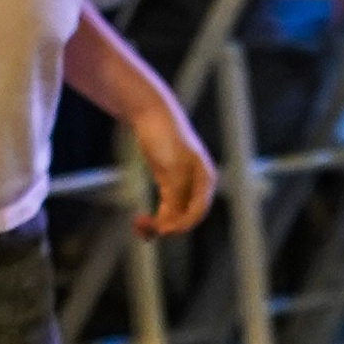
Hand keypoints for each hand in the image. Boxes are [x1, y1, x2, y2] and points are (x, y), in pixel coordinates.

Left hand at [124, 94, 214, 236]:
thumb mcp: (171, 168)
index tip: (160, 230)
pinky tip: (140, 221)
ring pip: (174, 215)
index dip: (180, 225)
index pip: (197, 212)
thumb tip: (172, 223)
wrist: (151, 113)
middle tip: (142, 228)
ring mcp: (183, 184)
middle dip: (166, 225)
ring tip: (137, 226)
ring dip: (157, 225)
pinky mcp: (168, 182)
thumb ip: (176, 195)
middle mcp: (198, 184)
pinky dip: (154, 217)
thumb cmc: (164, 137)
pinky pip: (165, 208)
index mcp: (205, 179)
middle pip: (185, 217)